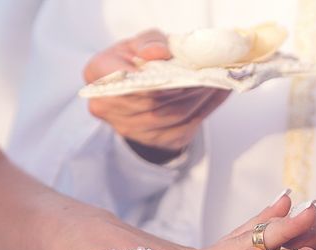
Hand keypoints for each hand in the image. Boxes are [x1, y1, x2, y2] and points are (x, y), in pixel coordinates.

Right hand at [84, 29, 229, 162]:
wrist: (139, 90)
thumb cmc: (136, 62)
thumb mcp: (139, 43)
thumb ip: (149, 42)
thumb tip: (159, 53)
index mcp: (98, 75)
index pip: (121, 80)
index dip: (150, 80)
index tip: (176, 73)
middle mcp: (107, 107)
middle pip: (152, 102)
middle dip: (184, 87)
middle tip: (210, 73)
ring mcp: (130, 129)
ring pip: (171, 115)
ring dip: (199, 98)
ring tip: (217, 80)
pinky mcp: (155, 141)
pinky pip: (184, 127)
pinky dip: (205, 109)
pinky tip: (218, 93)